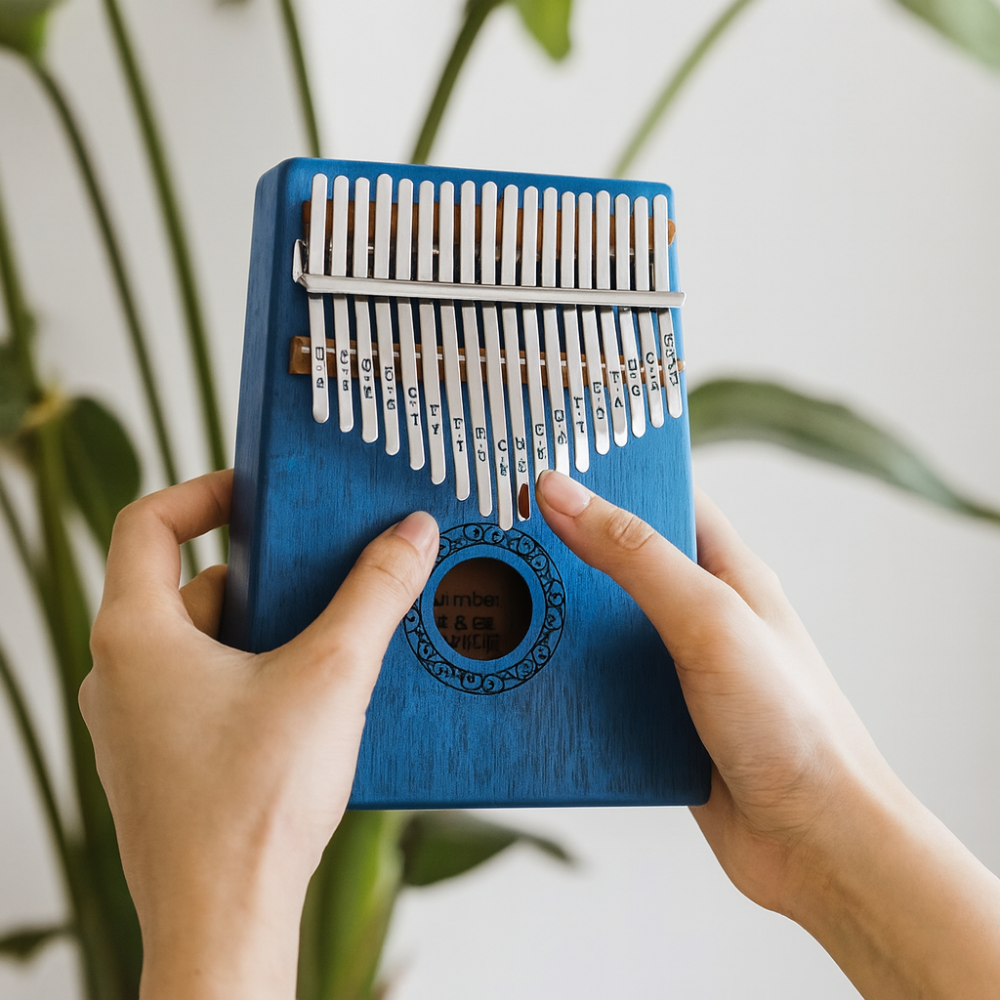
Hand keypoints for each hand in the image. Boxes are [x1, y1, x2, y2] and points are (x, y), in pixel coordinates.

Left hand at [81, 470, 437, 999]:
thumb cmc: (253, 804)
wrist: (225, 922)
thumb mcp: (332, 675)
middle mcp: (119, 675)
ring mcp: (134, 725)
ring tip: (332, 635)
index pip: (148, 522)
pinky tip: (312, 697)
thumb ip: (375, 593)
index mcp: (136, 635)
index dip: (205, 492)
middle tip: (323, 570)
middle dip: (260, 573)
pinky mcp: (160, 763)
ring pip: (199, 643)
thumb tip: (411, 533)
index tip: (260, 494)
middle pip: (188, 585)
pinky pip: (203, 691)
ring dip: (262, 629)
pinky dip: (252, 675)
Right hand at [536, 469, 999, 999]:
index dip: (606, 475)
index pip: (659, 497)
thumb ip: (634, 554)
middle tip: (496, 531)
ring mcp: (675, 668)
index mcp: (725, 569)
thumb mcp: (708, 619)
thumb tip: (562, 491)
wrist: (818, 845)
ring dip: (555, 622)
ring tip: (491, 600)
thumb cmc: (792, 724)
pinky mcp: (655, 720)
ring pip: (598, 628)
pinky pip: (596, 688)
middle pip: (616, 562)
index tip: (542, 460)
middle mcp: (698, 612)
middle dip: (562, 550)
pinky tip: (522, 677)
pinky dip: (562, 683)